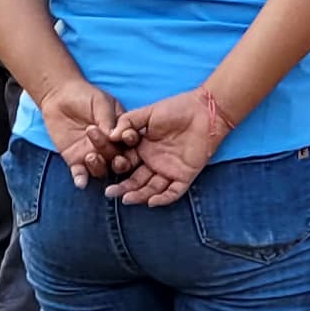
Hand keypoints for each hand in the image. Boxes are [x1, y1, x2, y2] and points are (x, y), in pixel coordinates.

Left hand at [36, 80, 131, 185]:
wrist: (59, 96)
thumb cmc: (84, 96)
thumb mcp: (101, 103)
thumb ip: (108, 120)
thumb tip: (115, 136)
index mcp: (120, 133)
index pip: (130, 144)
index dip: (131, 144)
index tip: (128, 139)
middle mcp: (110, 148)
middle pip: (117, 159)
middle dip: (116, 160)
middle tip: (111, 155)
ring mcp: (93, 155)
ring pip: (101, 169)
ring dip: (98, 166)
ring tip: (90, 156)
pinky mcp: (76, 161)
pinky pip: (80, 174)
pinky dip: (81, 180)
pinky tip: (80, 182)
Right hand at [109, 90, 234, 205]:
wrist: (204, 110)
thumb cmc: (176, 108)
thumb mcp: (148, 113)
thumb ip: (128, 122)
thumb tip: (110, 135)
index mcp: (143, 148)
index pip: (126, 163)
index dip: (116, 168)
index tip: (105, 173)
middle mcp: (154, 162)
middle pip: (136, 180)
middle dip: (124, 188)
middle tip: (109, 193)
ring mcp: (169, 170)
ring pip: (152, 188)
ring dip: (139, 195)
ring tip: (126, 199)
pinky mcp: (185, 175)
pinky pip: (173, 192)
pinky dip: (163, 198)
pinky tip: (151, 201)